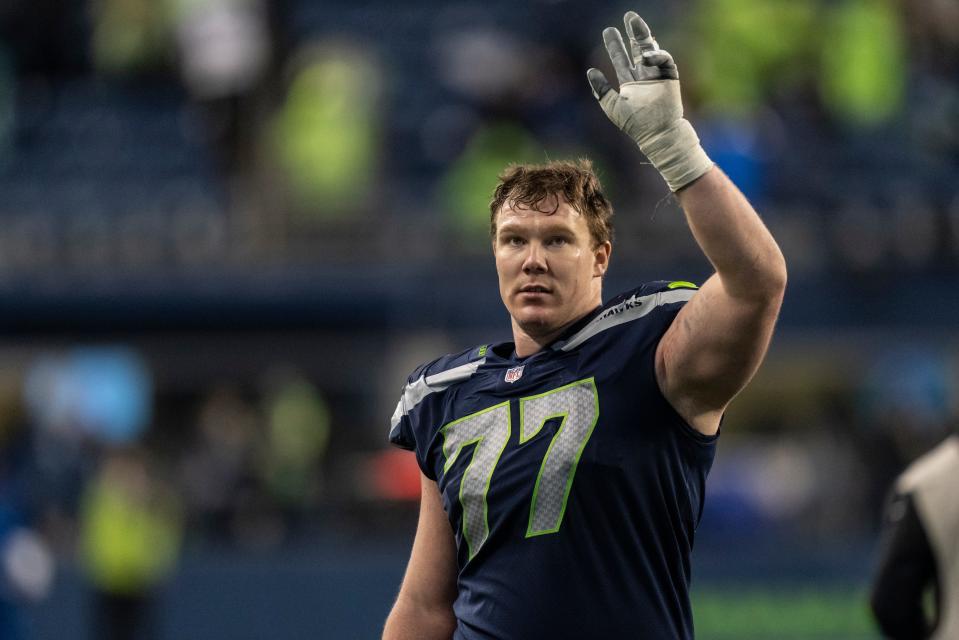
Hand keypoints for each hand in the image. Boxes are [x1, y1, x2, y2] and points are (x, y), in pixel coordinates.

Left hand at [587, 12, 711, 191]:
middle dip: (632, 33)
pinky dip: (656, 55)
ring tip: (634, 21)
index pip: (621, 59)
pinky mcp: (670, 77)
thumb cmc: (634, 124)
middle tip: (628, 16)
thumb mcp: (612, 106)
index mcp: (630, 83)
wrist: (656, 133)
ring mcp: (657, 75)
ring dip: (644, 34)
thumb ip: (601, 90)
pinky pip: (664, 60)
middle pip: (637, 48)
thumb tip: (590, 72)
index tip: (608, 31)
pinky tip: (647, 55)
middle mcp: (643, 76)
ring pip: (651, 49)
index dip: (615, 45)